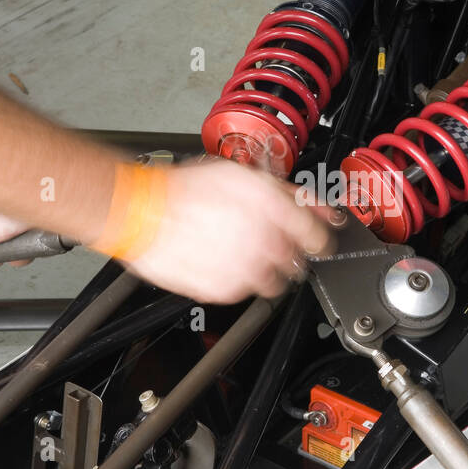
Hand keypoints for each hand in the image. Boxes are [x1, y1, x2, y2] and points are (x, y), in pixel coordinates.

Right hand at [121, 159, 331, 302]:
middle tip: (265, 238)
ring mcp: (245, 270)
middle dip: (288, 250)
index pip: (320, 236)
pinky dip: (239, 279)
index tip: (314, 238)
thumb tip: (324, 210)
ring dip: (265, 268)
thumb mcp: (245, 177)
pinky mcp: (224, 290)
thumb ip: (293, 195)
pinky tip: (222, 260)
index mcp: (273, 210)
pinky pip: (244, 290)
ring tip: (241, 250)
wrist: (142, 213)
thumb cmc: (188, 190)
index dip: (319, 236)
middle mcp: (264, 242)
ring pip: (275, 281)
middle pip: (298, 261)